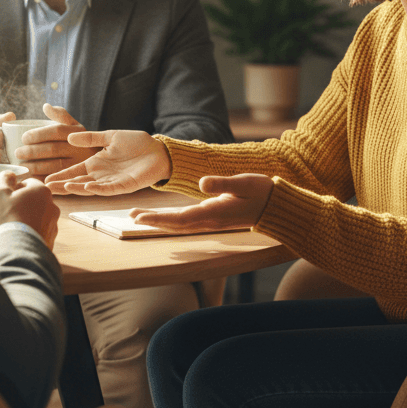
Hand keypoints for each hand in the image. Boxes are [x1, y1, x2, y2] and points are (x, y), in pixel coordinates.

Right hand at [0, 170, 59, 249]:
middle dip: (22, 204)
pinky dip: (30, 233)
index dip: (15, 188)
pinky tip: (19, 237)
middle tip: (7, 212)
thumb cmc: (7, 219)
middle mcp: (52, 206)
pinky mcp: (50, 240)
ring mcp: (53, 224)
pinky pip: (39, 232)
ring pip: (38, 216)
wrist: (16, 251)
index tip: (6, 197)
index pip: (29, 183)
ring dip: (27, 219)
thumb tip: (9, 174)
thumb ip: (4, 179)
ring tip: (12, 227)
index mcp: (42, 191)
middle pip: (35, 200)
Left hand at [11, 104, 100, 177]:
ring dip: (36, 166)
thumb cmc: (79, 141)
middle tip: (17, 153)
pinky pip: (57, 180)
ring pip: (55, 166)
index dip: (39, 134)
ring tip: (22, 165)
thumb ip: (60, 115)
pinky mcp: (76, 179)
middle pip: (53, 149)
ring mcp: (79, 165)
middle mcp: (80, 148)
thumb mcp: (74, 126)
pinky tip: (32, 177)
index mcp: (77, 132)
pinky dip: (43, 178)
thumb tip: (46, 106)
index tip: (24, 137)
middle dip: (33, 151)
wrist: (101, 161)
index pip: (56, 131)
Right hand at [44, 130, 170, 194]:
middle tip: (45, 188)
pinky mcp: (124, 186)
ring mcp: (112, 181)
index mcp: (96, 163)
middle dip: (62, 185)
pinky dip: (97, 188)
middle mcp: (101, 175)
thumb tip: (69, 137)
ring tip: (61, 187)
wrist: (158, 150)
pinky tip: (86, 187)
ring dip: (76, 188)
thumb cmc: (136, 143)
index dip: (60, 174)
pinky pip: (108, 189)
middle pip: (78, 182)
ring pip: (90, 187)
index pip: (74, 171)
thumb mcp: (110, 136)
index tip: (44, 178)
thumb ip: (91, 138)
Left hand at [129, 174, 273, 232]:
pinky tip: (163, 217)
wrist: (276, 206)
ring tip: (139, 216)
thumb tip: (202, 183)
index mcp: (215, 213)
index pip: (181, 219)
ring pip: (179, 224)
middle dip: (153, 221)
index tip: (140, 218)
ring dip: (159, 221)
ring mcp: (211, 220)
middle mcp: (210, 220)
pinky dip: (171, 220)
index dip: (159, 219)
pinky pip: (187, 222)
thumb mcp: (244, 182)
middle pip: (175, 224)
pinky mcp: (213, 217)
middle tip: (131, 216)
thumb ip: (223, 183)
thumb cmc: (261, 192)